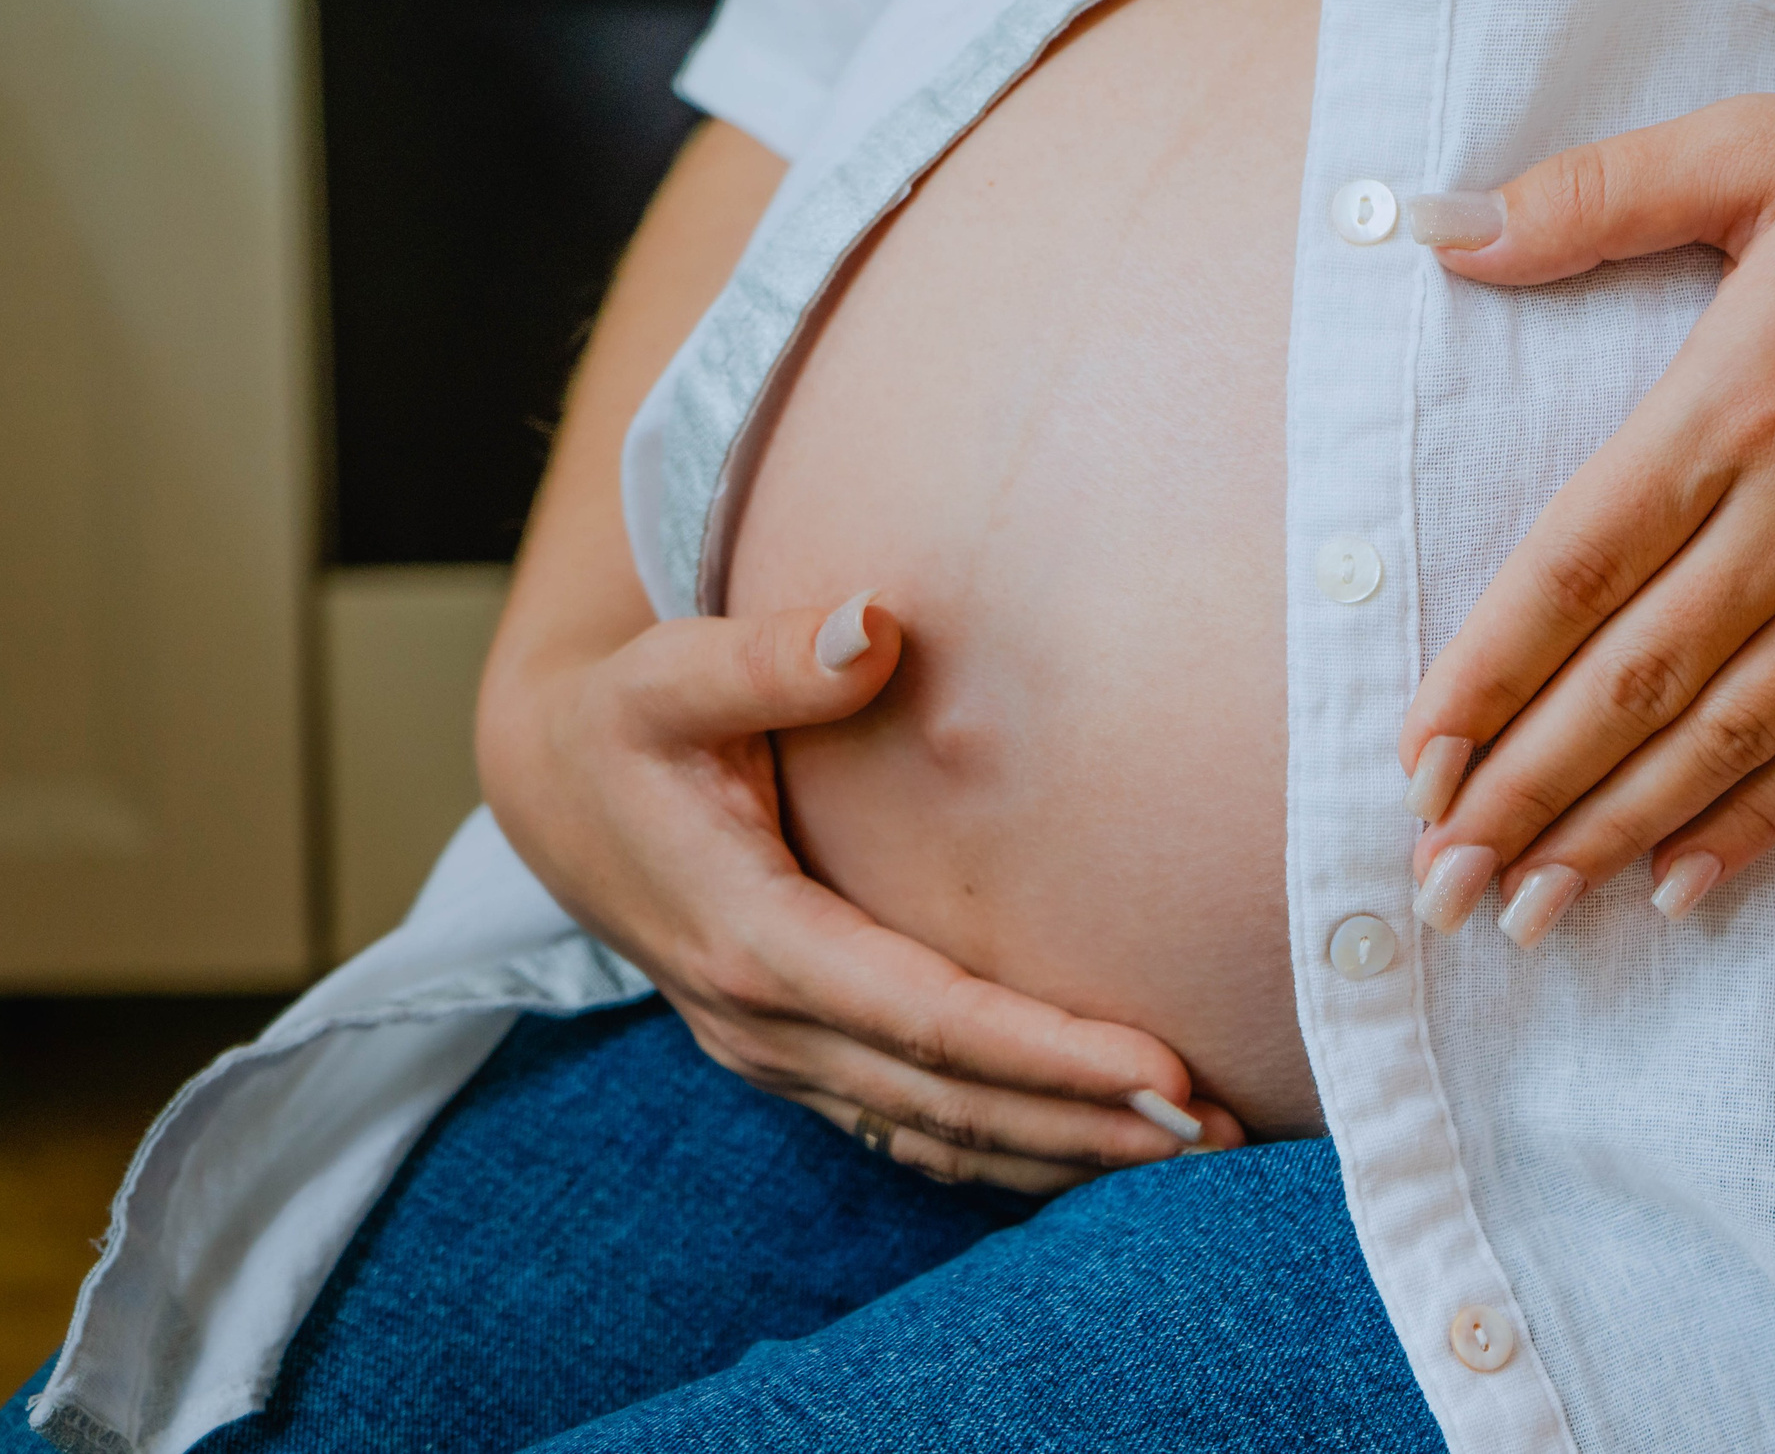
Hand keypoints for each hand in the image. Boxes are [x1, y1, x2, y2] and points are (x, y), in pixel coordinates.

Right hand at [478, 594, 1240, 1191]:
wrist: (554, 794)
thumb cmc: (626, 724)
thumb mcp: (667, 673)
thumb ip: (767, 655)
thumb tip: (873, 624)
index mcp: (748, 937)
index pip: (926, 1016)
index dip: (1046, 1051)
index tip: (1161, 1063)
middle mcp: (764, 1023)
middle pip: (949, 1100)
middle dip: (1087, 1123)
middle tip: (1220, 1130)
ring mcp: (777, 1055)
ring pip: (935, 1135)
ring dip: (1064, 1150)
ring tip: (1196, 1146)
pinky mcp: (796, 1059)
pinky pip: (911, 1131)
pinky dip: (1007, 1150)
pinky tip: (1097, 1149)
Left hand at [1398, 96, 1774, 944]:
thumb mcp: (1762, 148)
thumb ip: (1595, 193)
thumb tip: (1443, 230)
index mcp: (1733, 406)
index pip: (1578, 567)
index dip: (1489, 671)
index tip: (1415, 755)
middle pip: (1635, 683)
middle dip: (1524, 792)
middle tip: (1435, 882)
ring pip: (1724, 738)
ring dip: (1615, 833)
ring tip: (1525, 912)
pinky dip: (1759, 823)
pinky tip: (1683, 886)